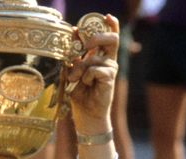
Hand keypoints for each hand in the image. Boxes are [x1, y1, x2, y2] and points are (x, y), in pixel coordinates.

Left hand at [67, 15, 119, 134]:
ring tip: (74, 79)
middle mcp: (109, 61)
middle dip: (96, 37)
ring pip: (94, 58)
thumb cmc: (79, 93)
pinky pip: (95, 70)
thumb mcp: (74, 70)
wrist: (86, 114)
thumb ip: (75, 55)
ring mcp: (110, 69)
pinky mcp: (110, 78)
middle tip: (84, 44)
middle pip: (111, 39)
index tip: (105, 16)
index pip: (109, 37)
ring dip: (80, 68)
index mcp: (101, 57)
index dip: (110, 25)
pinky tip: (85, 85)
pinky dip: (86, 77)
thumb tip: (74, 33)